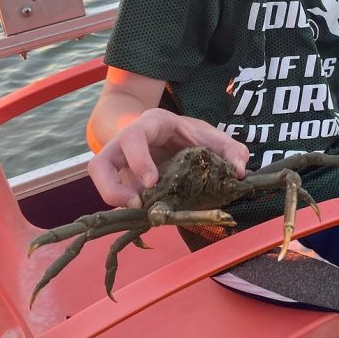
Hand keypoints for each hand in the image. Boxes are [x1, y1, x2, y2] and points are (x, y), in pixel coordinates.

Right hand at [87, 109, 248, 208]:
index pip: (134, 137)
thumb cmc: (189, 134)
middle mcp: (127, 141)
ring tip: (136, 212)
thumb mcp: (212, 136)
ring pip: (98, 176)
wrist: (171, 132)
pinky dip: (123, 204)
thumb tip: (240, 170)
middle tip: (137, 205)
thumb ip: (230, 149)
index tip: (153, 183)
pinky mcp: (119, 178)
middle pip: (100, 161)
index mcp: (151, 125)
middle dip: (113, 186)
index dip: (139, 160)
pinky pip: (111, 191)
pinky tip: (143, 212)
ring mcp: (119, 160)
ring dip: (111, 197)